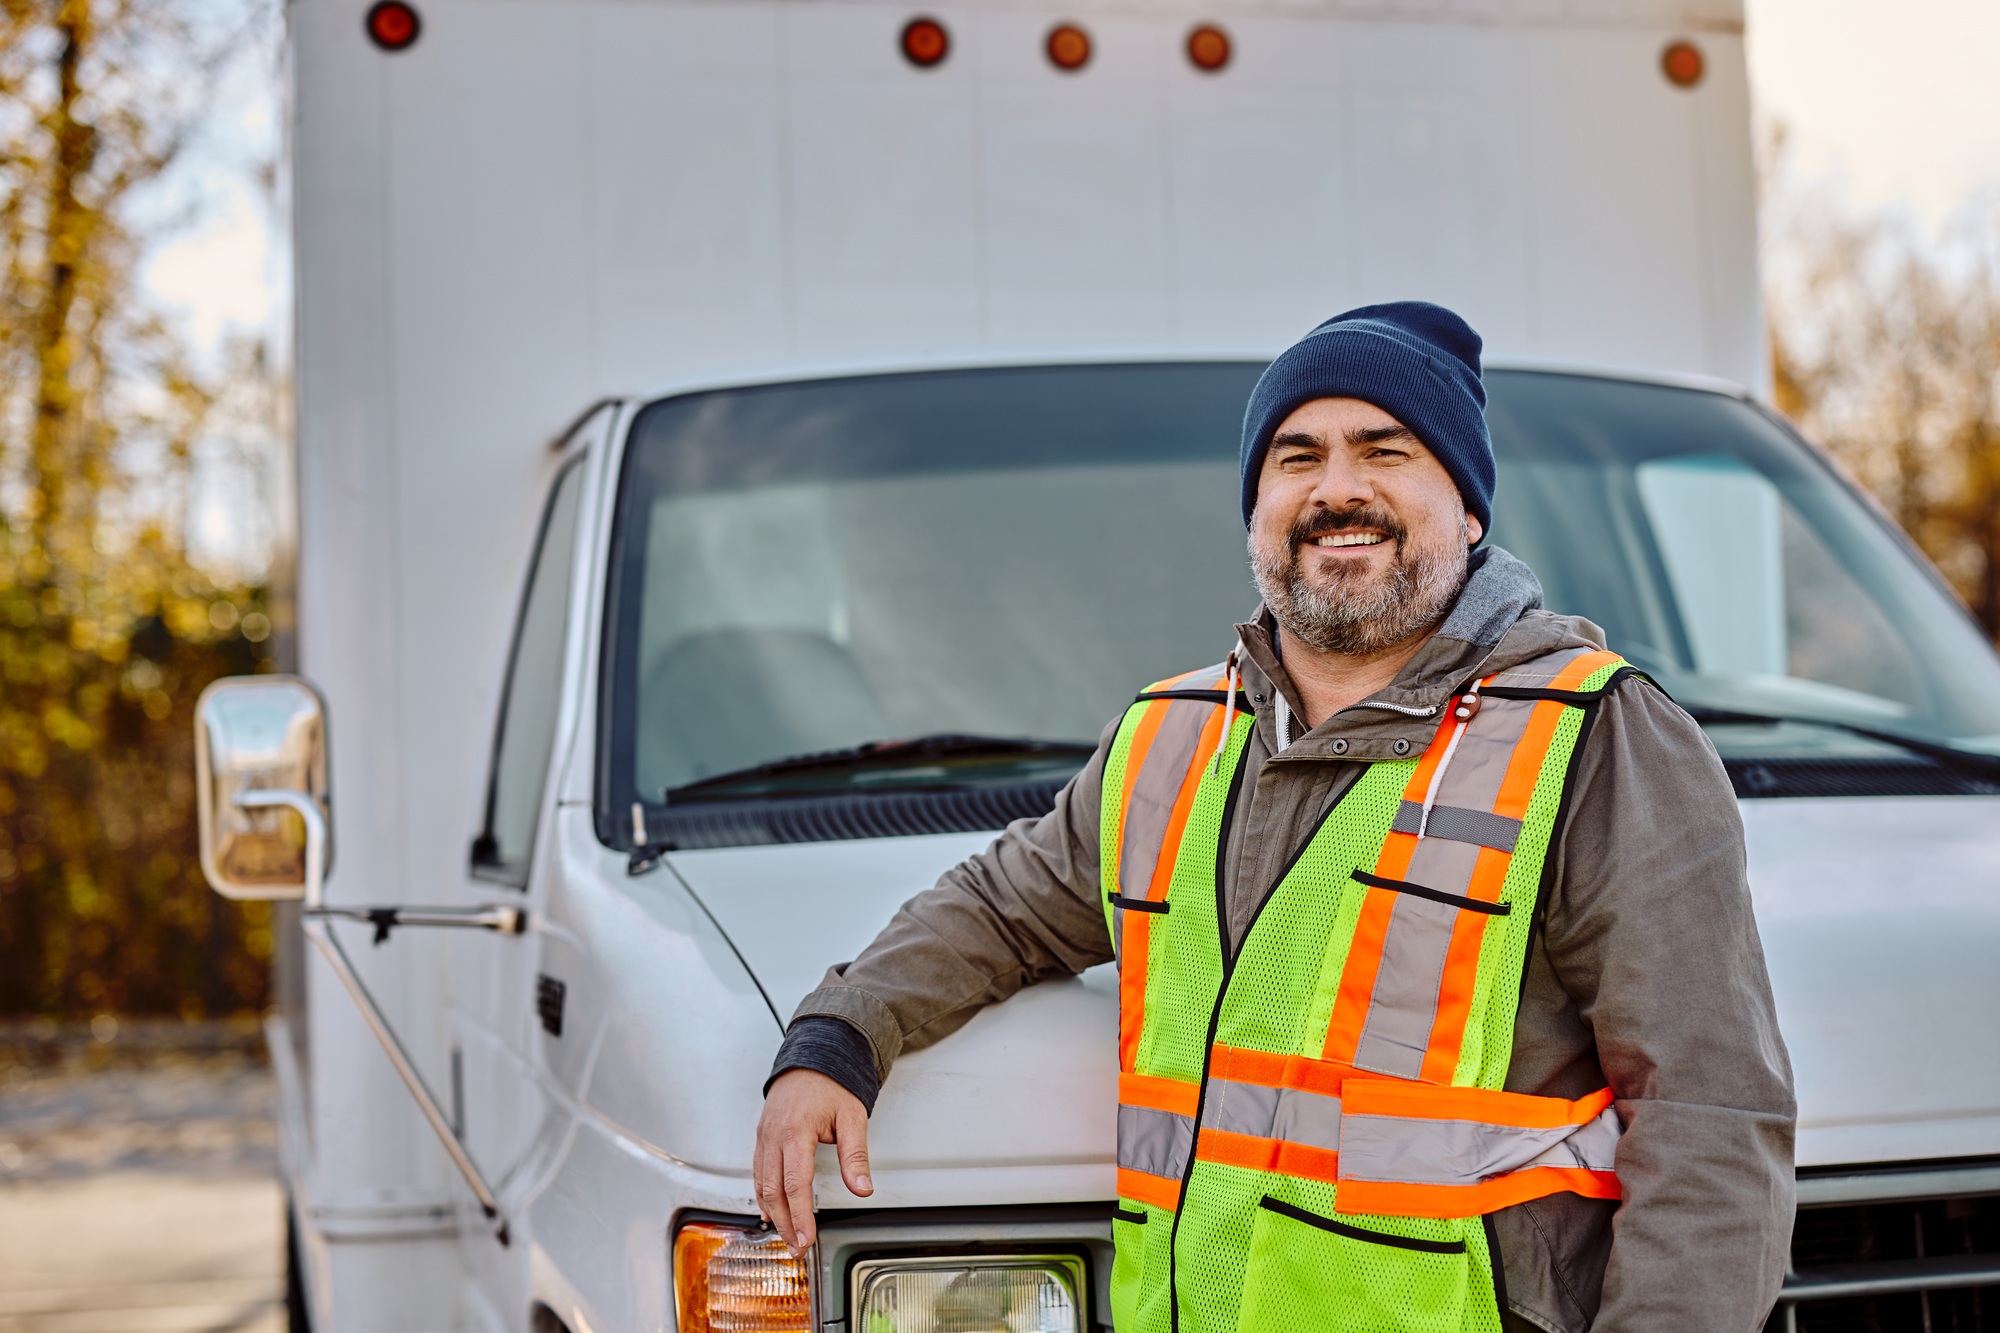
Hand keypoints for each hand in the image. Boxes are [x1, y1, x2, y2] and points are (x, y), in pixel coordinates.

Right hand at [754, 1069, 871, 1254]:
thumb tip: (863, 1188)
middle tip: (797, 1248)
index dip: (800, 1216)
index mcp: (796, 1130)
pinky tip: (769, 1211)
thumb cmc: (832, 1083)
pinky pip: (757, 1171)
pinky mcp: (762, 1136)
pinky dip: (762, 1195)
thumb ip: (855, 1156)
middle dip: (785, 1223)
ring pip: (762, 1184)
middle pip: (774, 1190)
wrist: (812, 1057)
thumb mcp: (853, 1116)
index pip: (795, 1183)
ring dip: (773, 1214)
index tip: (806, 1238)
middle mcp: (774, 1135)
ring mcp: (764, 1135)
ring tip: (786, 1237)